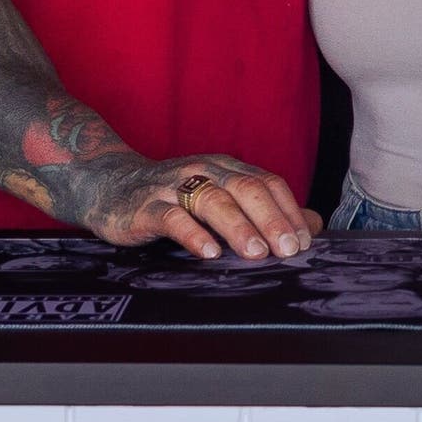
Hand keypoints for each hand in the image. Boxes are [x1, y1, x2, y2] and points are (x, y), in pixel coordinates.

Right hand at [79, 154, 319, 260]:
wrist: (108, 185)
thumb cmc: (173, 197)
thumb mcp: (221, 197)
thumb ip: (265, 210)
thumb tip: (313, 225)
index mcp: (226, 168)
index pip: (267, 183)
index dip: (289, 211)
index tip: (305, 241)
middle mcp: (204, 171)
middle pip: (245, 189)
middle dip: (271, 219)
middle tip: (289, 249)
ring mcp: (173, 188)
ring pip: (212, 201)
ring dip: (238, 227)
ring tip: (257, 253)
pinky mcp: (146, 208)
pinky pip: (172, 218)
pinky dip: (193, 235)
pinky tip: (208, 253)